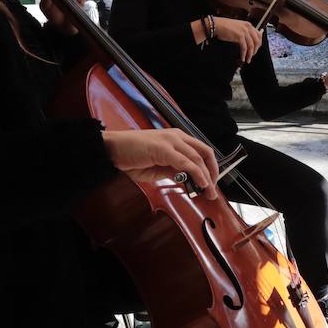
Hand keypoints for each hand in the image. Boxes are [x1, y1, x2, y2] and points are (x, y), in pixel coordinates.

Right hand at [103, 128, 219, 198]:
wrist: (114, 149)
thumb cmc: (132, 156)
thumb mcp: (159, 166)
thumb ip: (174, 170)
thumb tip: (188, 180)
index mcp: (176, 138)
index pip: (202, 151)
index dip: (211, 168)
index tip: (212, 183)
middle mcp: (176, 136)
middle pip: (205, 153)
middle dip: (213, 173)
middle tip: (213, 190)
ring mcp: (171, 141)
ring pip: (198, 158)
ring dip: (207, 177)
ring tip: (209, 191)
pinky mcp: (164, 149)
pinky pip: (186, 163)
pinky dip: (197, 174)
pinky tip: (201, 184)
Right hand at [212, 17, 263, 64]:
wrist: (217, 25)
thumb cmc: (224, 27)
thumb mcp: (238, 28)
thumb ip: (245, 33)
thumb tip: (249, 42)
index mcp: (248, 25)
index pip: (259, 35)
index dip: (258, 44)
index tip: (255, 50)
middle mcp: (248, 27)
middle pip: (257, 41)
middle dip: (255, 50)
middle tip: (251, 56)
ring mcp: (244, 31)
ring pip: (251, 45)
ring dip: (250, 54)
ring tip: (247, 59)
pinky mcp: (239, 36)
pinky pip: (244, 47)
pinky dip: (244, 54)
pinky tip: (242, 57)